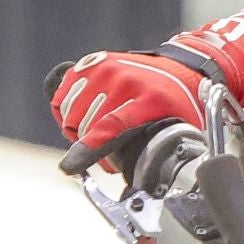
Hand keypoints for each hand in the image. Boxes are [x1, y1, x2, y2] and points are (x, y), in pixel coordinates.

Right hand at [50, 50, 205, 171]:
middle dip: (89, 147)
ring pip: (70, 114)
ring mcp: (106, 70)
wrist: (179, 69)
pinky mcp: (91, 63)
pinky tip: (83, 113)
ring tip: (96, 129)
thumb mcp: (179, 128)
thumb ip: (160, 152)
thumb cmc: (178, 104)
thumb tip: (146, 180)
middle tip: (106, 150)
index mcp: (150, 99)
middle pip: (85, 126)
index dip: (87, 150)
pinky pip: (63, 97)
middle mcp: (125, 81)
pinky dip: (66, 110)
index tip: (69, 167)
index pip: (110, 127)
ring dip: (76, 128)